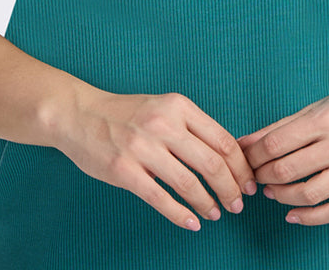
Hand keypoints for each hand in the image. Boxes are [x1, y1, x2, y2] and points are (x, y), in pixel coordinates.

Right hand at [56, 88, 256, 230]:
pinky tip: (192, 223)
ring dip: (208, 204)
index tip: (248, 182)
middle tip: (238, 204)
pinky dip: (181, 215)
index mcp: (179, 106)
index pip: (222, 139)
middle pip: (212, 163)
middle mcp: (163, 124)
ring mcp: (143, 148)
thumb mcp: (163, 107)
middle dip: (231, 188)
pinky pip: (160, 199)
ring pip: (189, 184)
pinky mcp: (124, 170)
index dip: (240, 166)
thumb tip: (227, 156)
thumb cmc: (126, 113)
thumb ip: (191, 127)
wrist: (79, 114)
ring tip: (216, 214)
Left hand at [237, 72, 328, 225]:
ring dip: (281, 197)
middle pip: (288, 170)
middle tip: (255, 175)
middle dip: (263, 175)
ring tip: (271, 191)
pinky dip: (309, 218)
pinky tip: (292, 214)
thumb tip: (244, 142)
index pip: (276, 144)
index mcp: (326, 118)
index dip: (254, 155)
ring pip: (308, 194)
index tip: (246, 158)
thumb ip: (281, 126)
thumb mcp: (318, 105)